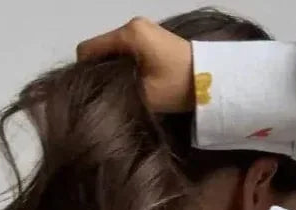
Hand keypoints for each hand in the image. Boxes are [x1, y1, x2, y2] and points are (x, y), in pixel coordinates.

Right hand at [76, 16, 193, 113]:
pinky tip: (130, 83)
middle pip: (99, 49)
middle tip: (106, 97)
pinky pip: (124, 51)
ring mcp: (141, 29)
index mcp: (128, 34)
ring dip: (111, 70)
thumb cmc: (177, 85)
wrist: (211, 78)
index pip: (87, 50)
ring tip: (119, 92)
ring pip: (111, 51)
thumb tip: (98, 96)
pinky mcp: (149, 38)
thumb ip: (116, 92)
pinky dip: (122, 66)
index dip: (85, 73)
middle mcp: (132, 26)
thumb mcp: (143, 94)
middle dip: (98, 72)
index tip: (92, 94)